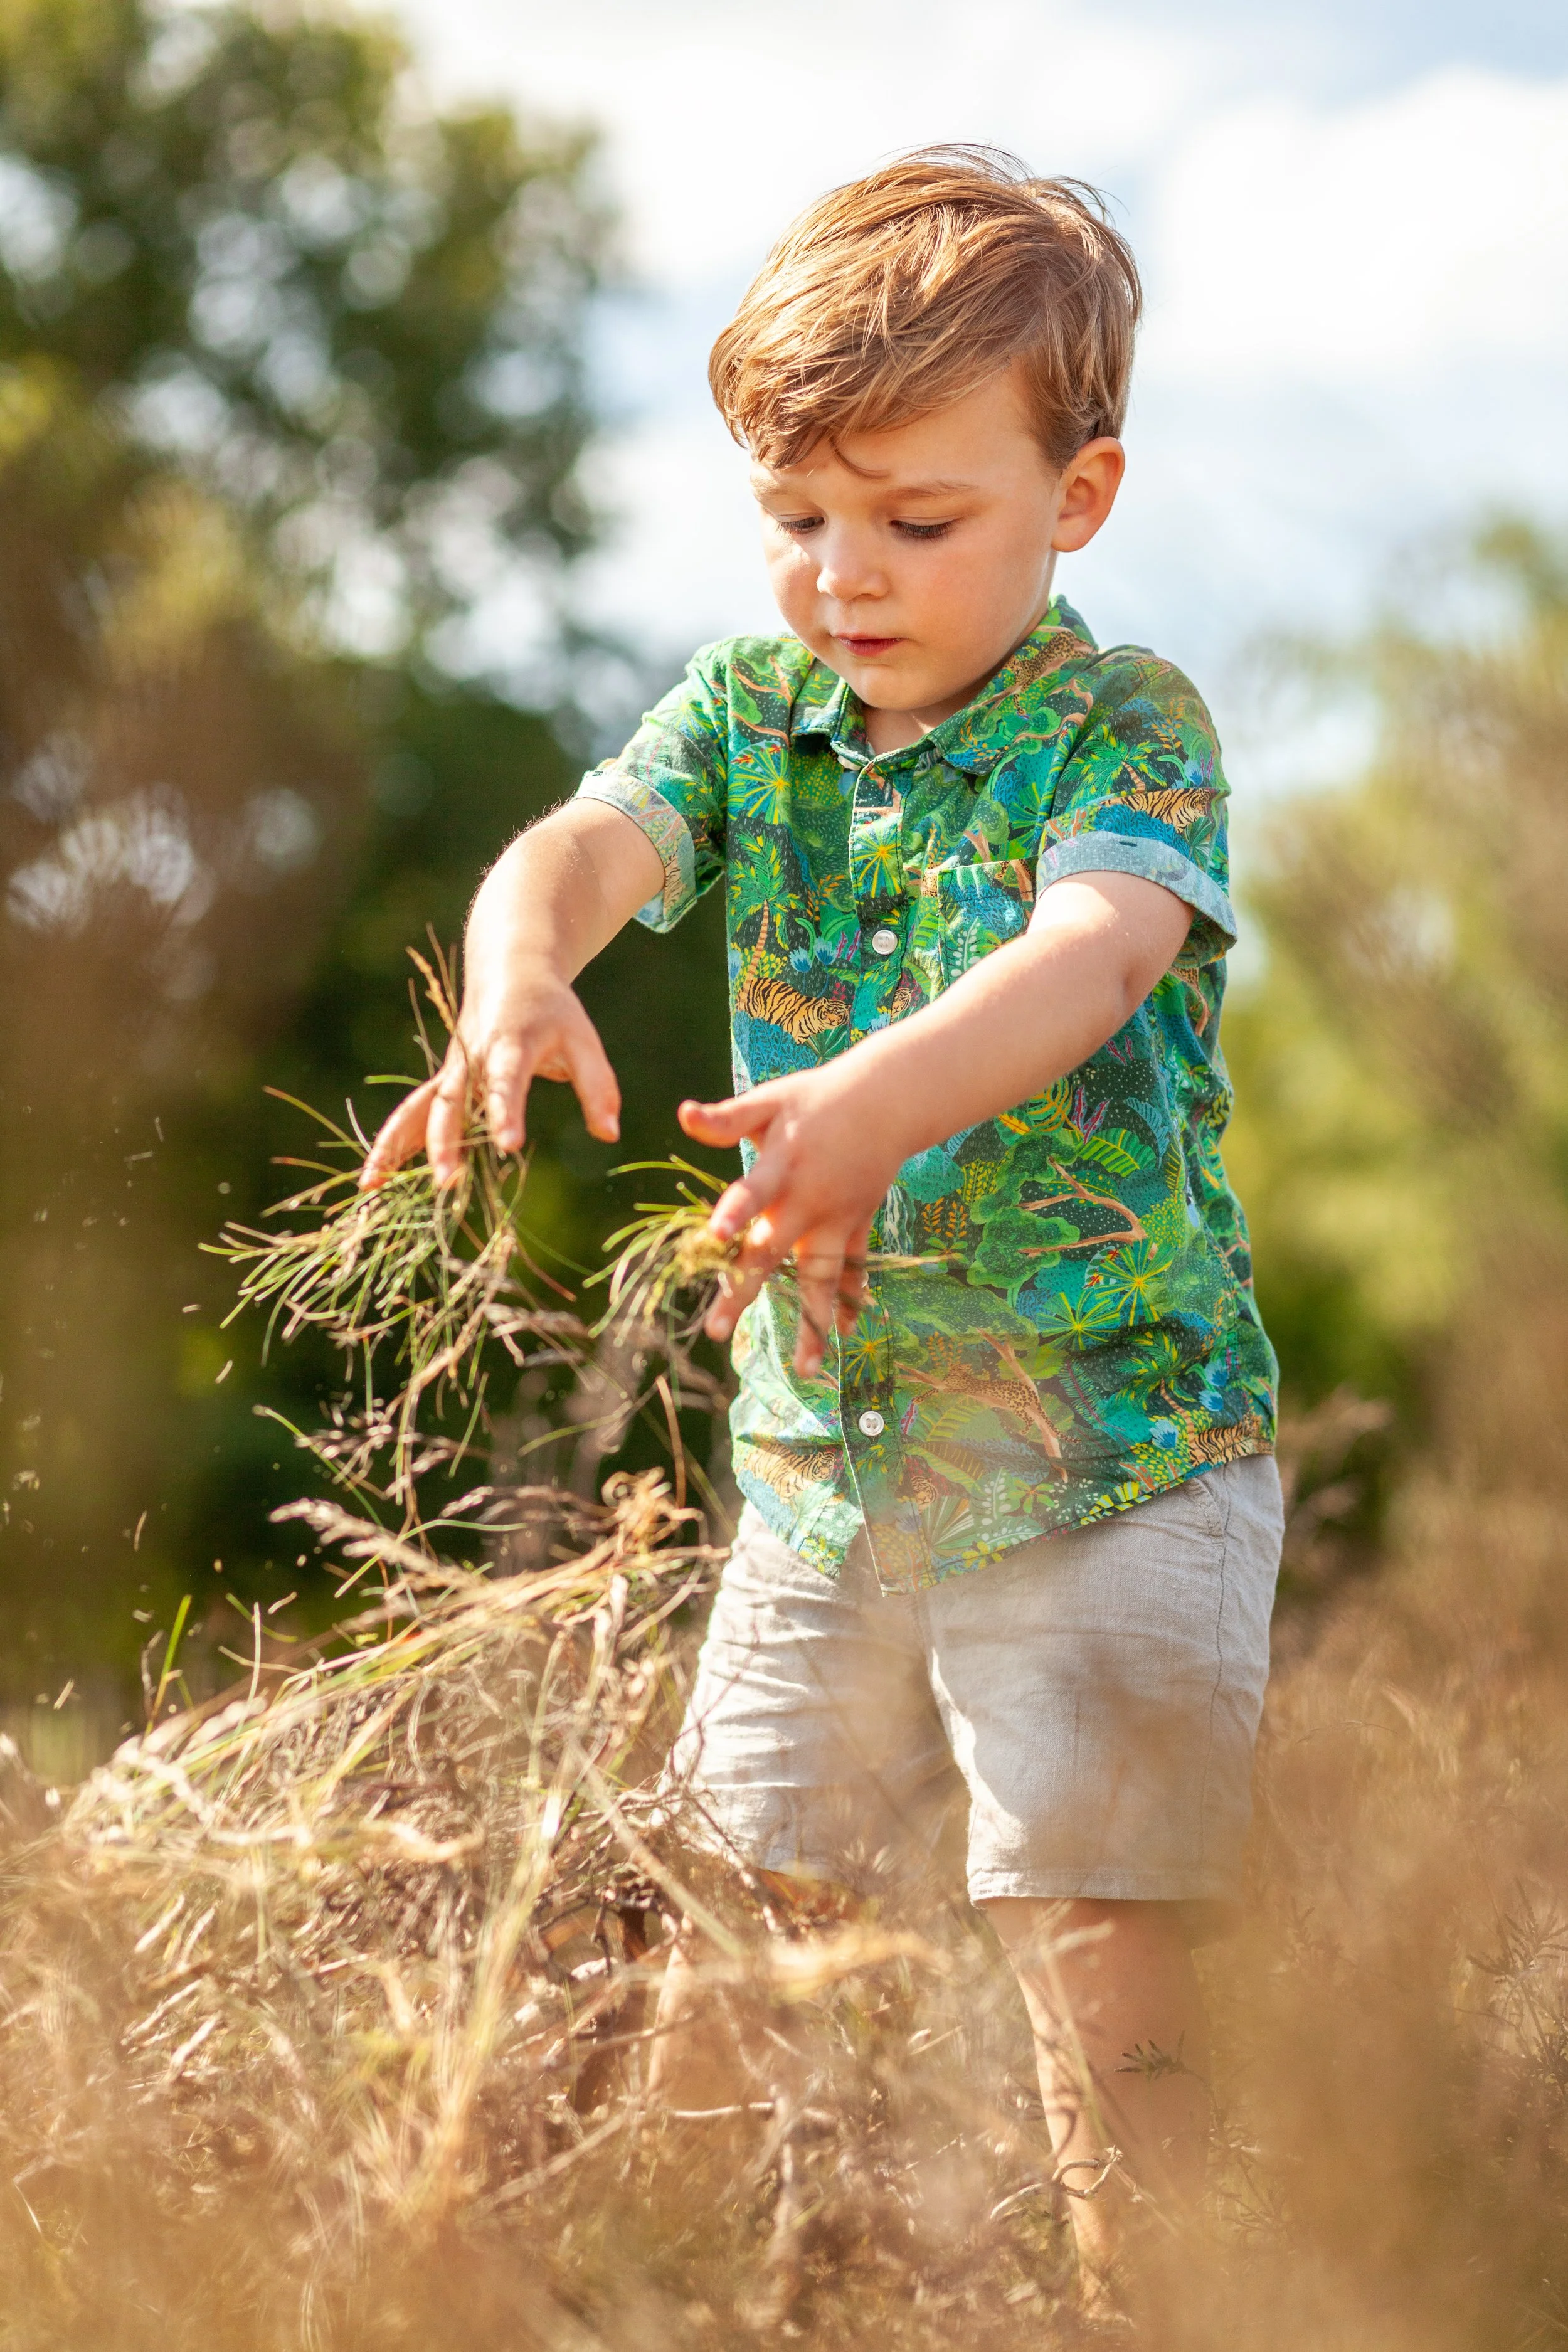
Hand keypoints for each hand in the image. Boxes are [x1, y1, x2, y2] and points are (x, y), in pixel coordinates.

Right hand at [359, 962, 619, 1189]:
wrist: (508, 971)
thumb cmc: (552, 1010)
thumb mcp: (583, 1040)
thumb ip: (598, 1087)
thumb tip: (608, 1135)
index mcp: (510, 1043)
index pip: (506, 1080)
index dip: (506, 1111)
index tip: (510, 1145)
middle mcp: (471, 1058)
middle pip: (451, 1102)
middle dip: (445, 1142)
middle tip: (448, 1182)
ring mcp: (451, 1071)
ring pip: (416, 1108)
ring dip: (395, 1145)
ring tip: (371, 1184)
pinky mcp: (443, 1083)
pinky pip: (412, 1114)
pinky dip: (392, 1143)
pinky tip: (372, 1179)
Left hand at [678, 1062, 910, 1377]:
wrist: (886, 1101)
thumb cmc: (817, 1099)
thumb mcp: (771, 1100)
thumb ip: (728, 1118)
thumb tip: (683, 1114)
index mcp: (782, 1166)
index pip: (753, 1192)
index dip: (734, 1213)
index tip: (715, 1236)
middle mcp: (809, 1201)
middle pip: (772, 1252)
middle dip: (743, 1292)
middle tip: (715, 1331)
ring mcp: (836, 1220)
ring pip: (822, 1278)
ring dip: (815, 1323)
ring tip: (807, 1370)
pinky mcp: (856, 1225)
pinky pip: (853, 1269)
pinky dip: (851, 1300)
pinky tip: (845, 1335)